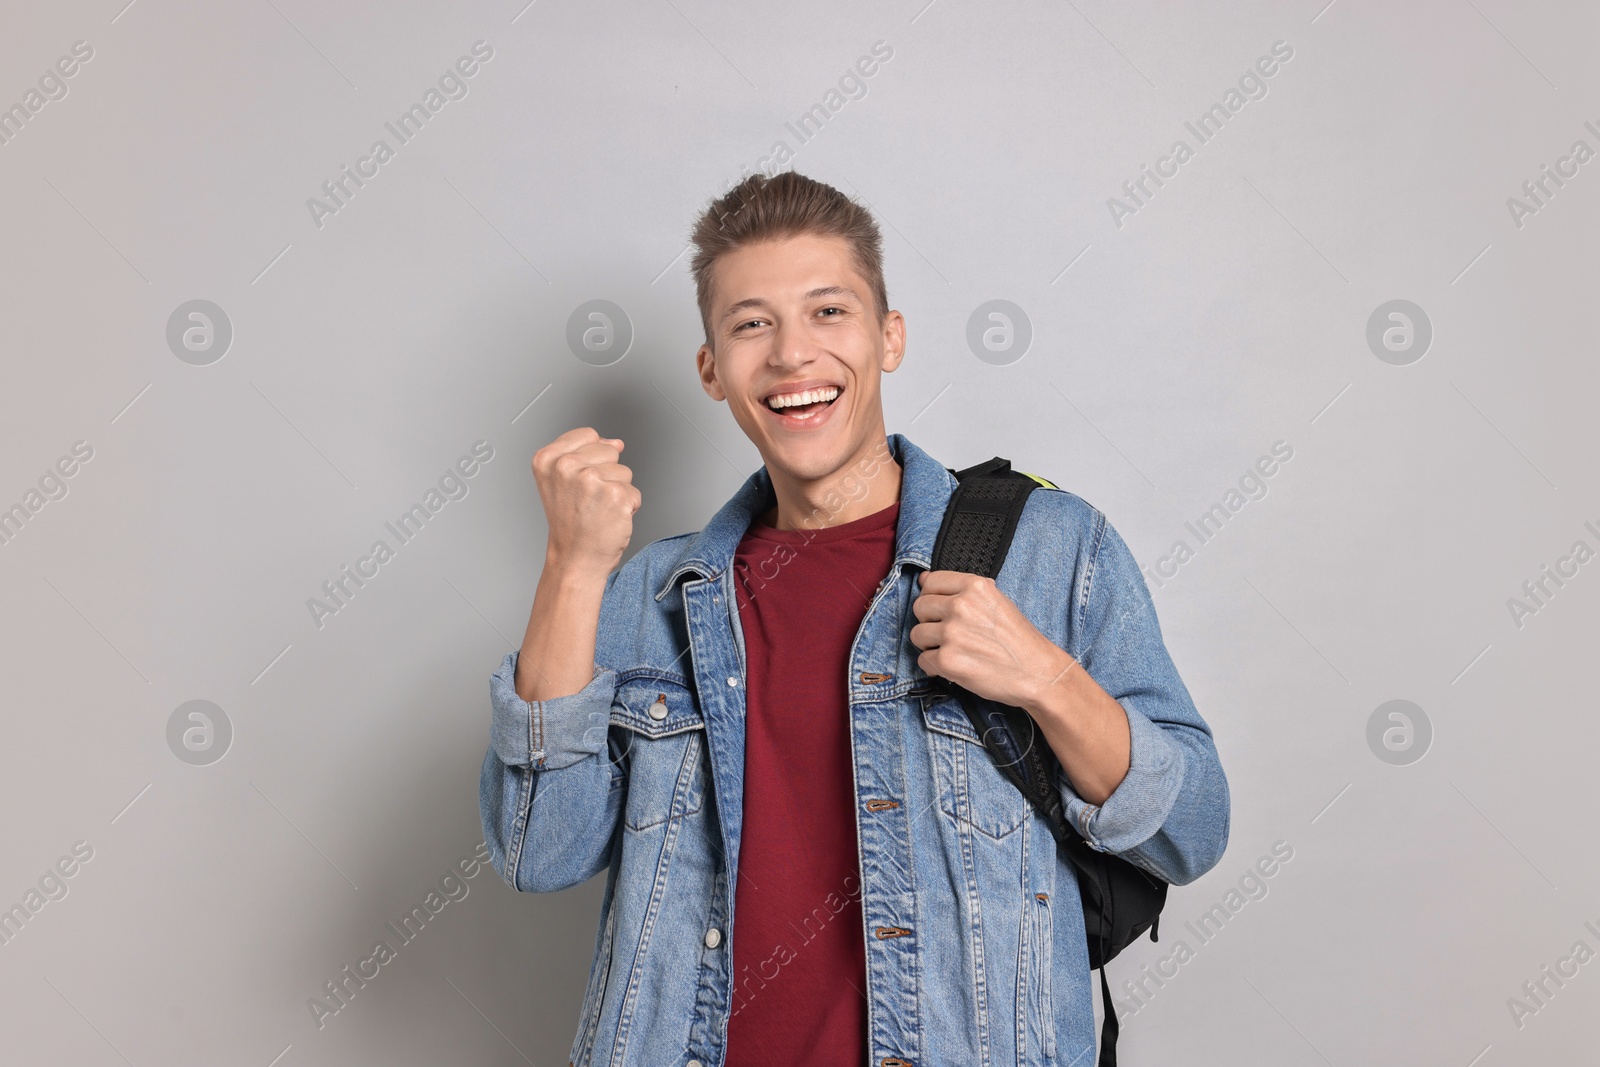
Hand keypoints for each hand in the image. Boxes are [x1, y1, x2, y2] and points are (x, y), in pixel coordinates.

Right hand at [532, 427, 639, 577]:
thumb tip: (616, 442)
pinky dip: (628, 508)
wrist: (575, 558)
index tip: (579, 482)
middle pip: (610, 451)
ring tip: (598, 510)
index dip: (592, 458)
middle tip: (588, 500)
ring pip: (624, 472)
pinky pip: (634, 493)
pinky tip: (609, 519)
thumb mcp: (561, 480)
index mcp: (548, 459)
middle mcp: (566, 466)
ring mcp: (591, 480)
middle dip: (606, 474)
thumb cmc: (570, 523)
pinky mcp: (615, 496)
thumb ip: (585, 453)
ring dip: (617, 491)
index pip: (589, 435)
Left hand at [910, 570, 1076, 710]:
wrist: (1038, 673)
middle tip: (950, 634)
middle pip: (919, 607)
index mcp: (974, 586)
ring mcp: (952, 633)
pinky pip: (923, 660)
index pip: (930, 582)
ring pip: (917, 634)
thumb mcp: (996, 601)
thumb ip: (961, 590)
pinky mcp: (947, 660)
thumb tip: (924, 579)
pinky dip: (935, 667)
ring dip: (930, 645)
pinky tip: (955, 667)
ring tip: (954, 651)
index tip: (942, 609)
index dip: (933, 597)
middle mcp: (961, 606)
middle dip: (930, 621)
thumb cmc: (1018, 640)